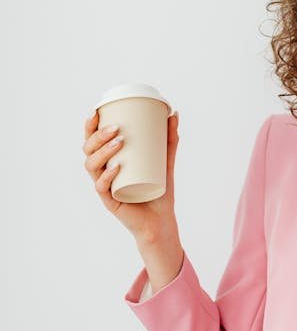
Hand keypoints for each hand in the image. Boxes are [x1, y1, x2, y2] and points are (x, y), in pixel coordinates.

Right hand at [82, 108, 180, 244]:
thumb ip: (170, 138)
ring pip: (92, 166)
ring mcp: (105, 187)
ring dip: (102, 151)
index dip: (89, 126)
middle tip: (116, 128)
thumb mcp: (166, 159)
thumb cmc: (159, 188)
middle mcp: (102, 172)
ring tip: (119, 142)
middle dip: (98, 136)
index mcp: (108, 160)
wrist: (161, 219)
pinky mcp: (110, 201)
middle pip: (88, 150)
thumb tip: (174, 113)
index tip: (97, 111)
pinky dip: (107, 176)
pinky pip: (102, 187)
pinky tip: (116, 168)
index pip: (92, 141)